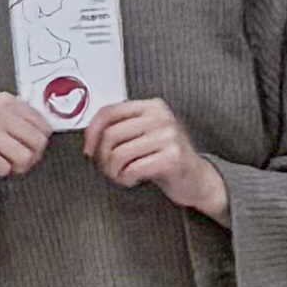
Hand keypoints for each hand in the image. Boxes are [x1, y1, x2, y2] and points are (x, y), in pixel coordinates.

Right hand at [0, 92, 52, 189]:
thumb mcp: (2, 121)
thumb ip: (25, 122)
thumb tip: (51, 131)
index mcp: (6, 100)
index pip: (44, 126)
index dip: (40, 144)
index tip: (27, 147)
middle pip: (37, 142)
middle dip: (31, 158)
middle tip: (16, 160)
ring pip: (23, 157)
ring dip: (16, 167)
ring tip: (4, 162)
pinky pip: (3, 167)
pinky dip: (0, 171)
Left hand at [89, 97, 224, 217]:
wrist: (197, 179)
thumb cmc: (165, 158)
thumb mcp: (145, 135)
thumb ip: (122, 128)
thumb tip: (89, 137)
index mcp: (151, 106)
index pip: (109, 112)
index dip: (91, 132)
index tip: (89, 150)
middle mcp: (161, 117)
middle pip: (110, 135)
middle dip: (102, 158)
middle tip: (108, 169)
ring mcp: (168, 136)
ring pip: (118, 154)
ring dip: (113, 171)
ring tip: (122, 175)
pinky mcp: (171, 157)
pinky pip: (132, 169)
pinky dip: (126, 179)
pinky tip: (134, 180)